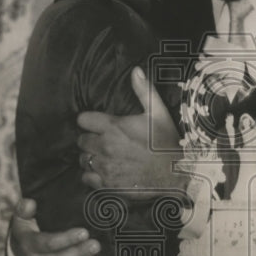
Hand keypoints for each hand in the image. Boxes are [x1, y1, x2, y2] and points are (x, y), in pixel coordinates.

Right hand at [11, 198, 99, 255]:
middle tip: (95, 246)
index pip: (47, 243)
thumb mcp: (23, 218)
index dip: (66, 239)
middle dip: (77, 254)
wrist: (18, 251)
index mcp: (26, 243)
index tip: (84, 232)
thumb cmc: (27, 230)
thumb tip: (30, 203)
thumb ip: (24, 209)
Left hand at [77, 68, 185, 196]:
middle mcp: (105, 147)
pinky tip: (104, 172)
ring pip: (83, 160)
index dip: (89, 122)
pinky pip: (86, 178)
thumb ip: (144, 91)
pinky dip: (92, 175)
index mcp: (113, 127)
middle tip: (103, 142)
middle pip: (80, 141)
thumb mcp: (158, 113)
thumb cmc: (166, 144)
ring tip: (103, 157)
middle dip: (89, 140)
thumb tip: (136, 70)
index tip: (97, 125)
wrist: (175, 176)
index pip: (82, 120)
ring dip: (90, 158)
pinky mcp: (107, 185)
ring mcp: (105, 167)